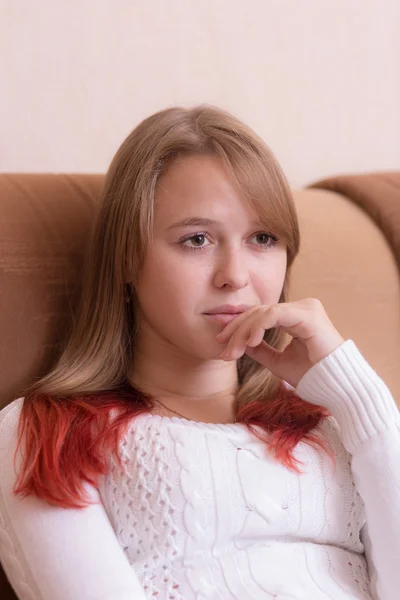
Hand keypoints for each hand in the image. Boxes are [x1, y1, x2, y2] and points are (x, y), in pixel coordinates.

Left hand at [216, 298, 344, 387]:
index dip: (238, 328)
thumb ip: (260, 349)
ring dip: (244, 332)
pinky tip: (250, 343)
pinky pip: (275, 315)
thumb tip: (240, 342)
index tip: (222, 345)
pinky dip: (258, 327)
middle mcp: (302, 307)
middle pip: (258, 311)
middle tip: (223, 351)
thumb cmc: (313, 376)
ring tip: (234, 352)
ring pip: (263, 312)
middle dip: (236, 331)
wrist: (337, 388)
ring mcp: (306, 308)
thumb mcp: (278, 362)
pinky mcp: (308, 315)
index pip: (260, 315)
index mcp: (296, 315)